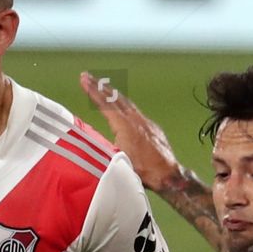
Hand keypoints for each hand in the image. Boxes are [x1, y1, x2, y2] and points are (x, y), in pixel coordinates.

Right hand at [79, 71, 182, 191]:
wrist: (168, 174)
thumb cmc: (144, 171)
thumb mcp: (117, 161)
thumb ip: (103, 148)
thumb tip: (89, 144)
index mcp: (125, 126)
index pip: (105, 104)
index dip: (93, 91)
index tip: (84, 80)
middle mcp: (135, 119)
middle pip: (115, 98)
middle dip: (100, 86)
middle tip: (88, 77)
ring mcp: (145, 122)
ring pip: (126, 103)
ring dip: (112, 94)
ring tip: (102, 86)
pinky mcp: (152, 127)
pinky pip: (135, 111)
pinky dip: (124, 105)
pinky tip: (121, 106)